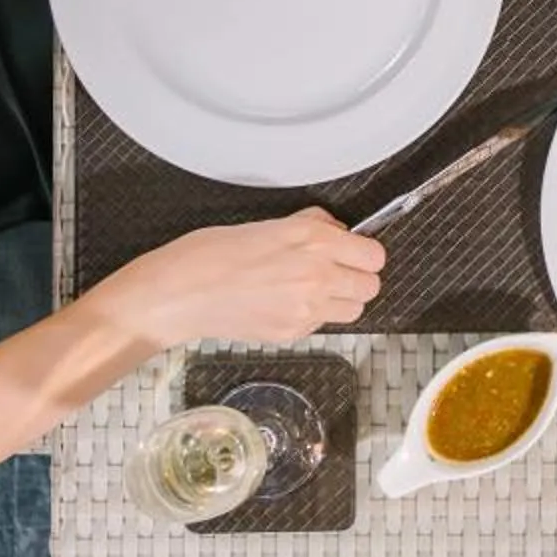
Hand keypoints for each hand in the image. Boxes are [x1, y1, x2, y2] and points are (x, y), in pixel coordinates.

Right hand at [95, 208, 385, 349]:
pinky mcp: (292, 334)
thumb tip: (338, 233)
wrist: (181, 293)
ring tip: (313, 289)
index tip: (353, 251)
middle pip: (370, 287)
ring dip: (341, 300)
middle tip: (336, 270)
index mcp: (315, 242)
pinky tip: (286, 303)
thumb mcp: (272, 223)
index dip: (365, 253)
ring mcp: (306, 310)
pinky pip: (322, 325)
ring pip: (354, 310)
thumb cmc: (216, 251)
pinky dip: (314, 316)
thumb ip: (314, 226)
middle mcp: (318, 277)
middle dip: (357, 277)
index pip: (374, 255)